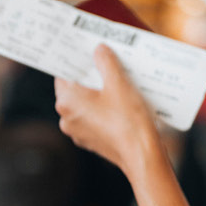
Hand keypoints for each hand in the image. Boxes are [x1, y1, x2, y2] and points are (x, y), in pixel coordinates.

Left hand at [55, 45, 160, 179]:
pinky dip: (103, 110)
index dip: (76, 62)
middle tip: (106, 63)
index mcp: (66, 101)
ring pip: (84, 105)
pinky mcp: (91, 141)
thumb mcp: (118, 82)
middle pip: (74, 89)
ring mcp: (77, 132)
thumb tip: (99, 50)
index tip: (87, 52)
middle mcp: (66, 117)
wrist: (142, 155)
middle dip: (90, 77)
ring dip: (98, 94)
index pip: (63, 73)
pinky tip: (120, 103)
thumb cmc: (128, 119)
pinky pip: (93, 119)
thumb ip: (106, 61)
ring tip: (117, 83)